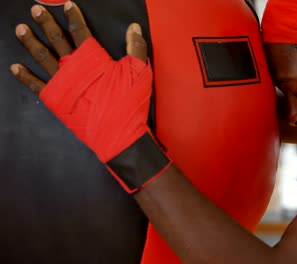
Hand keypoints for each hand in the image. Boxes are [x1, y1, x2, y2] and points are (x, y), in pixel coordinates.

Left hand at [10, 1, 170, 193]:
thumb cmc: (128, 103)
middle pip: (57, 39)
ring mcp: (62, 84)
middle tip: (35, 10)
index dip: (72, 16)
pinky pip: (36, 85)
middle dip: (46, 23)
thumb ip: (136, 47)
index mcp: (92, 59)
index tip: (66, 4)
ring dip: (31, 42)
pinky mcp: (56, 100)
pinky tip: (15, 67)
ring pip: (43, 57)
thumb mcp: (138, 72)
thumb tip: (134, 28)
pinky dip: (25, 76)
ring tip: (20, 29)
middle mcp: (73, 68)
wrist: (117, 133)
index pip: (79, 31)